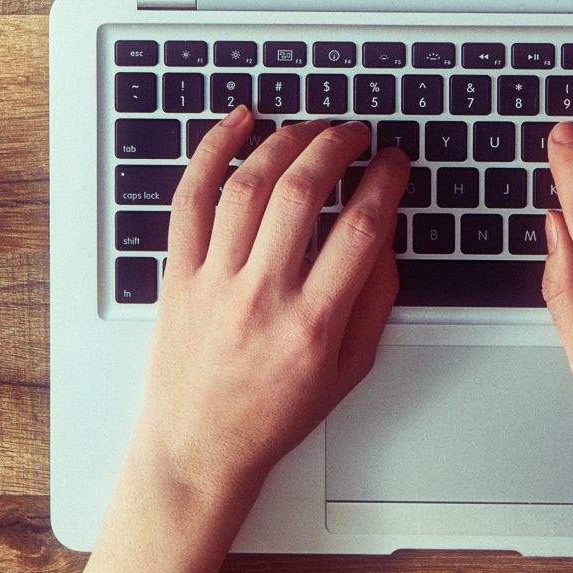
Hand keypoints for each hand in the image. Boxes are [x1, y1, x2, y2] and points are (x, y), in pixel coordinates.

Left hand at [130, 110, 409, 507]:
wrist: (199, 450)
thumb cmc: (272, 416)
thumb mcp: (348, 372)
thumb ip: (375, 304)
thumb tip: (387, 240)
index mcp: (314, 325)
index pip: (361, 229)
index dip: (385, 181)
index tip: (394, 161)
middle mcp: (263, 297)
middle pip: (304, 192)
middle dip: (338, 146)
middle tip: (354, 134)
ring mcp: (215, 282)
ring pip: (250, 186)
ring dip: (286, 142)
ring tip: (310, 128)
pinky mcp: (178, 276)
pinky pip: (190, 200)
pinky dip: (211, 152)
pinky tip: (237, 123)